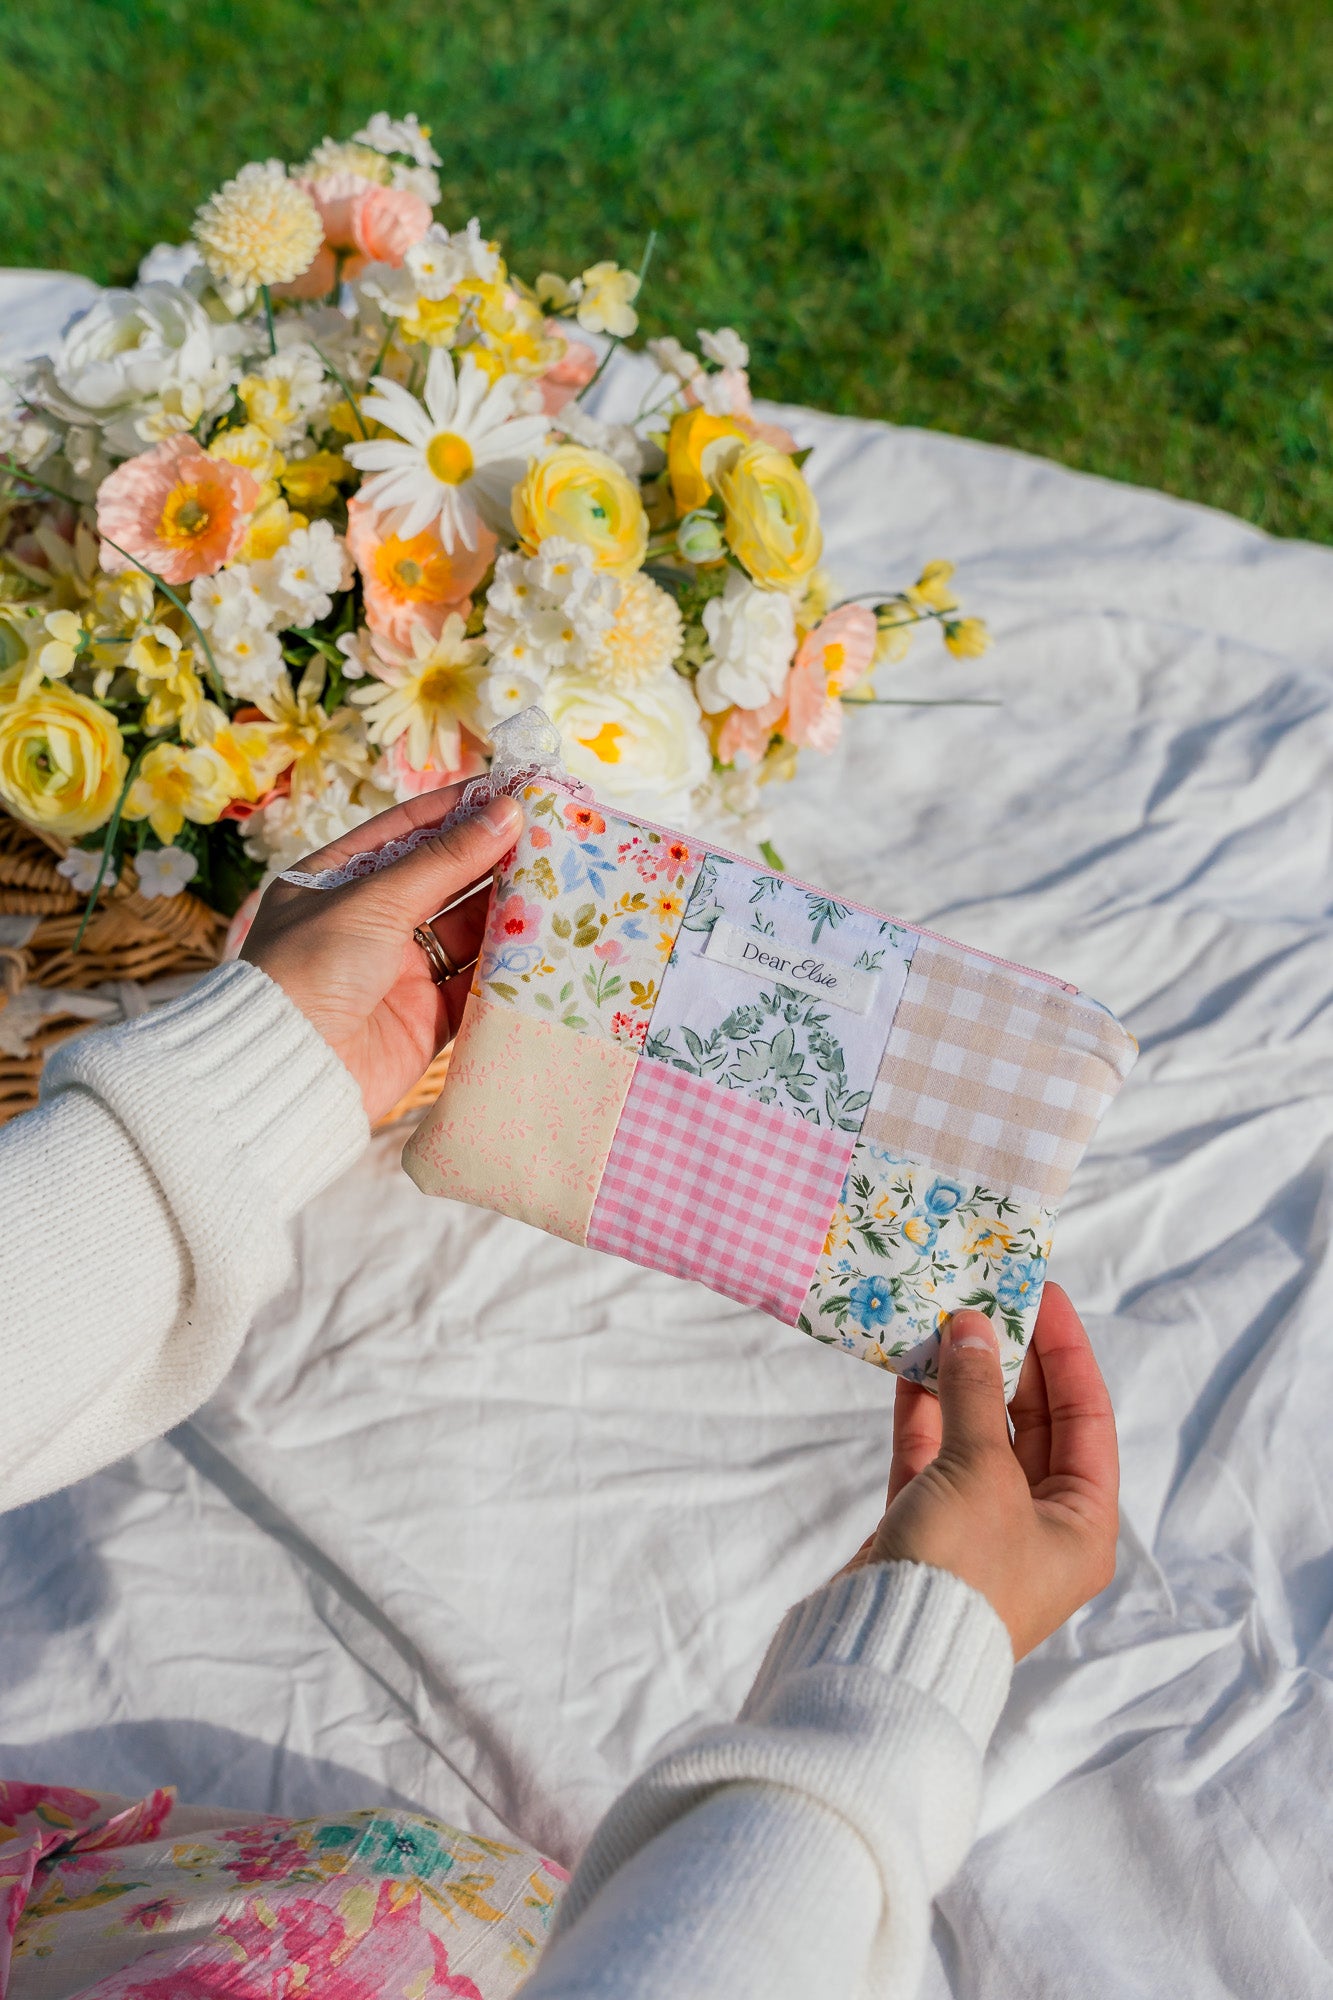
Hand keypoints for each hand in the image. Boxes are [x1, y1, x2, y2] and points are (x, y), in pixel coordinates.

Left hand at [241, 784, 522, 1124]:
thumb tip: (506, 811)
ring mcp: (401, 970)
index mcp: (339, 881)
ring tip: (561, 878)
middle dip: (495, 856)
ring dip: (510, 907)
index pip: (407, 830)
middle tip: (552, 832)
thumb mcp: (373, 901)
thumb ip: (444, 860)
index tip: (511, 788)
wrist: (289, 1071)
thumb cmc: (310, 969)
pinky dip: (510, 964)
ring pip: (469, 929)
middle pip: (445, 878)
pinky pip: (478, 983)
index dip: (458, 807)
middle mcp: (371, 921)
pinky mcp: (428, 1017)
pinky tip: (548, 937)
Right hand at [842, 1285, 1118, 1657]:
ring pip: (975, 1435)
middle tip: (985, 1298)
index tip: (1042, 1294)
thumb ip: (977, 1394)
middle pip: (1032, 1422)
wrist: (881, 1652)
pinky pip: (932, 1456)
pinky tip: (908, 1365)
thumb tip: (973, 1327)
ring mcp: (979, 1526)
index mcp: (1082, 1524)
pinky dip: (922, 1413)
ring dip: (960, 1380)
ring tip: (942, 1318)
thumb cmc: (960, 1568)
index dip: (1066, 1351)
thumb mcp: (980, 1472)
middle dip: (1008, 1361)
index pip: (1087, 1417)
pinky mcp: (927, 1528)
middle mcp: (1038, 1525)